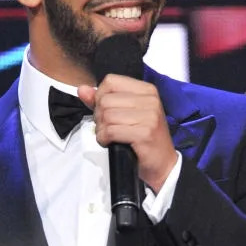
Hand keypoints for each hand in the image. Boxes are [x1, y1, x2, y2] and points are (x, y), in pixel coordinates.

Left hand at [77, 75, 176, 192]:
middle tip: (108, 129)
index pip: (110, 81)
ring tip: (110, 137)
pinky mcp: (144, 133)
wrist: (163, 164)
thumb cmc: (144, 138)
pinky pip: (111, 131)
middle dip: (100, 117)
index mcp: (147, 90)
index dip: (100, 97)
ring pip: (107, 116)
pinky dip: (104, 139)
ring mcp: (149, 116)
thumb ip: (103, 100)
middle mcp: (150, 100)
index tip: (107, 112)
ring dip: (102, 130)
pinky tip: (111, 143)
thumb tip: (82, 89)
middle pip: (106, 100)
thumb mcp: (126, 114)